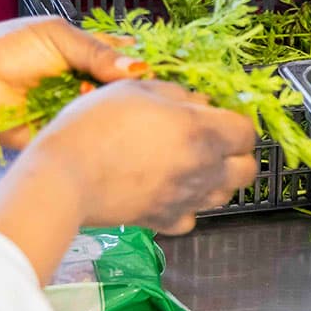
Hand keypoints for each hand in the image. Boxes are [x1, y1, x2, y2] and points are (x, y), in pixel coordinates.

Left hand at [0, 16, 145, 144]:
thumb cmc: (6, 48)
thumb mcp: (57, 36)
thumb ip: (97, 52)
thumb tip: (138, 68)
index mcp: (92, 55)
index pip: (130, 61)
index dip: (144, 66)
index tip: (154, 70)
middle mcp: (90, 83)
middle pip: (126, 91)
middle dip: (127, 89)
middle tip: (121, 84)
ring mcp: (79, 110)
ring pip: (111, 115)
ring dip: (106, 107)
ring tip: (86, 95)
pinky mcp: (67, 133)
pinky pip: (89, 136)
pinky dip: (92, 130)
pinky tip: (85, 118)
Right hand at [30, 80, 257, 233]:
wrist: (62, 178)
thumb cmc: (94, 125)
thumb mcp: (135, 90)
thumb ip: (177, 94)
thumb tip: (200, 102)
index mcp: (201, 132)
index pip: (248, 132)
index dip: (237, 122)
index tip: (220, 117)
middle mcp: (203, 169)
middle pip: (247, 169)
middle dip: (237, 155)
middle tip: (213, 143)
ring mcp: (187, 199)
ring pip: (224, 194)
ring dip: (216, 179)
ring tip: (188, 164)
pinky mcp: (166, 221)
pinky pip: (193, 215)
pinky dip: (187, 204)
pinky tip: (168, 189)